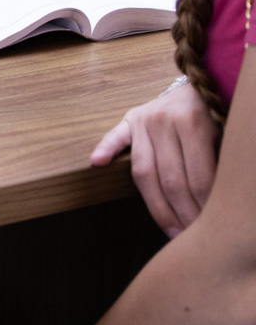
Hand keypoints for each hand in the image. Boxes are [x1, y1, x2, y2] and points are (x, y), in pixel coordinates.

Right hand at [91, 79, 218, 236]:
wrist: (200, 85)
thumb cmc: (219, 115)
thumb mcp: (226, 134)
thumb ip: (221, 164)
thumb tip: (223, 207)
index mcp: (193, 122)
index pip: (197, 178)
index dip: (203, 210)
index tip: (209, 232)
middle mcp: (164, 119)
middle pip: (170, 180)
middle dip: (183, 215)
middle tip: (192, 240)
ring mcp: (143, 119)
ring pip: (144, 171)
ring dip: (158, 207)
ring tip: (171, 231)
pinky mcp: (129, 118)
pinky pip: (114, 137)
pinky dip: (105, 149)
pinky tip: (97, 163)